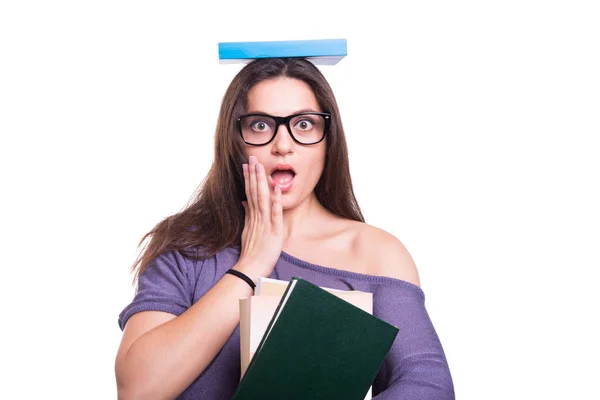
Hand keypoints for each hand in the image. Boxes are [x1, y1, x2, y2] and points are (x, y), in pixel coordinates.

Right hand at [237, 156, 283, 278]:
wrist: (250, 269)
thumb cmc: (251, 253)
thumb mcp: (247, 232)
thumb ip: (247, 216)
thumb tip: (244, 202)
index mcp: (252, 217)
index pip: (249, 193)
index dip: (248, 178)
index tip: (246, 165)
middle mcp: (257, 218)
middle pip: (254, 192)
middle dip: (253, 174)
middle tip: (251, 158)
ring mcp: (264, 223)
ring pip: (262, 199)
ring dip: (261, 182)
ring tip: (260, 166)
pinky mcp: (273, 231)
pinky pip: (275, 213)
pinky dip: (276, 200)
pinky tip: (276, 188)